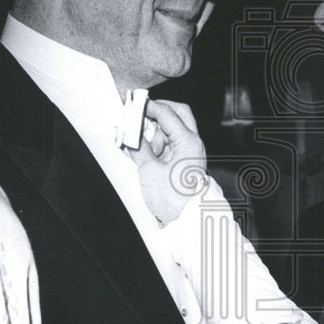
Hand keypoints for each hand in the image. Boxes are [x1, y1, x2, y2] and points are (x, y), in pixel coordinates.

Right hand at [127, 99, 207, 225]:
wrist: (187, 220)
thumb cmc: (173, 200)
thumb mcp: (149, 171)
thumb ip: (138, 148)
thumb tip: (130, 134)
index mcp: (188, 142)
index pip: (167, 113)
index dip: (148, 106)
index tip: (133, 103)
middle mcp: (193, 143)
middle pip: (178, 113)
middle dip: (158, 111)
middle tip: (139, 113)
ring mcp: (190, 151)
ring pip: (174, 127)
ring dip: (155, 130)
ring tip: (136, 142)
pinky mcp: (185, 160)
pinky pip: (171, 142)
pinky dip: (157, 142)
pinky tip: (143, 151)